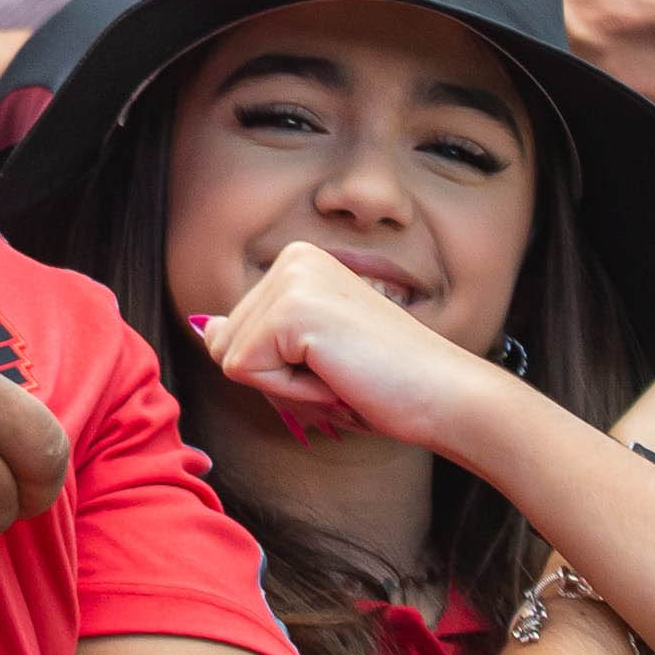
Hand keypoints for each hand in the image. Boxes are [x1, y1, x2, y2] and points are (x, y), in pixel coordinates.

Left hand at [198, 241, 530, 458]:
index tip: (336, 364)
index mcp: (299, 263)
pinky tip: (337, 376)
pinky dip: (289, 391)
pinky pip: (245, 371)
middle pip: (227, 343)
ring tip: (340, 373)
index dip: (280, 370)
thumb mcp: (311, 357)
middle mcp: (293, 258)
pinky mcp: (292, 310)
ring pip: (231, 359)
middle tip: (341, 372)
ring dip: (284, 387)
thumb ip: (258, 339)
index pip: (237, 332)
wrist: (446, 396)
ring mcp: (292, 279)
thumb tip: (208, 328)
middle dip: (277, 378)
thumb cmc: (387, 383)